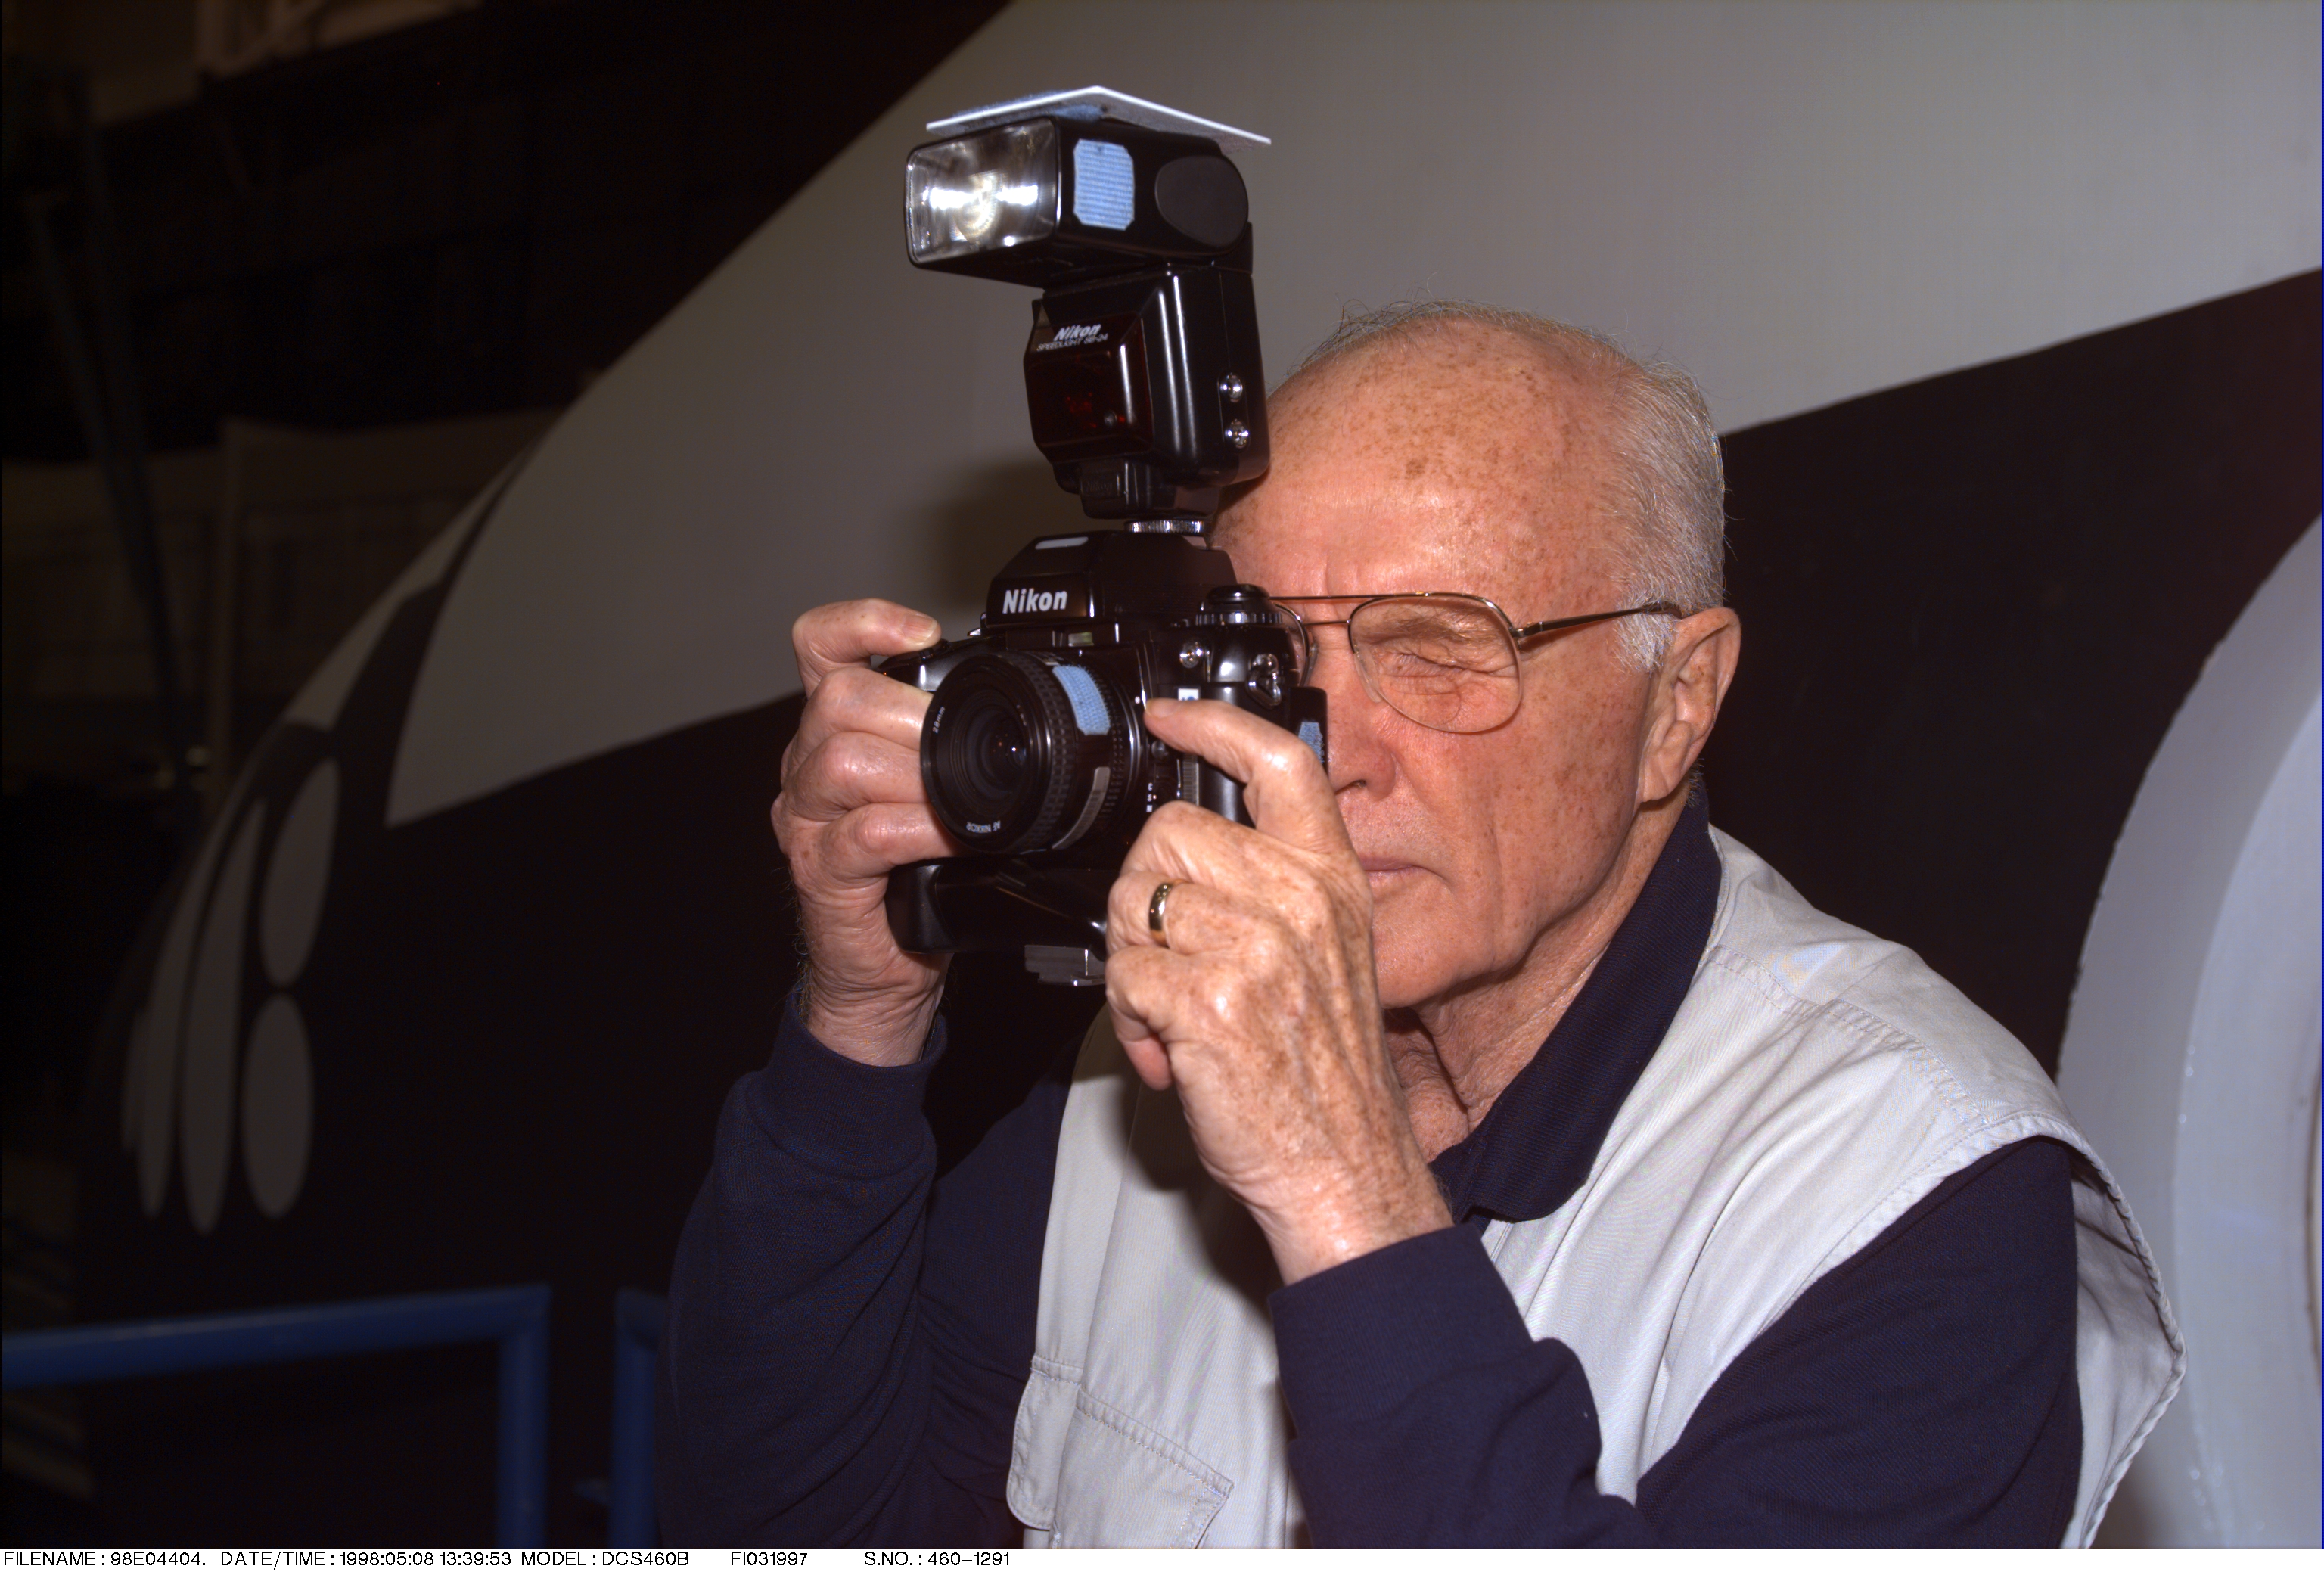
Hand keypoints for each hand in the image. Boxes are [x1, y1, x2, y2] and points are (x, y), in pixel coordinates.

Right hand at [772, 599, 954, 1065]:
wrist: (883, 971)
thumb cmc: (918, 877)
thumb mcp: (941, 794)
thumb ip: (957, 748)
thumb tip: (1038, 712)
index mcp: (837, 730)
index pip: (819, 646)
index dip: (862, 622)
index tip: (921, 633)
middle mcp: (807, 765)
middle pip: (835, 699)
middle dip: (912, 713)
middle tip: (964, 744)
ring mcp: (806, 819)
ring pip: (841, 761)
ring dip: (915, 773)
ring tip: (960, 797)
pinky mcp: (819, 872)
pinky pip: (863, 833)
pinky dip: (916, 828)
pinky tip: (949, 837)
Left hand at [1103, 699, 1451, 1283]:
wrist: (1343, 1166)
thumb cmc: (1327, 1074)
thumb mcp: (1327, 955)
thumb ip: (1273, 891)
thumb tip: (1185, 859)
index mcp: (1332, 879)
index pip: (1280, 761)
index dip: (1214, 723)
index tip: (1168, 716)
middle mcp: (1301, 900)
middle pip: (1168, 830)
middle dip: (1141, 892)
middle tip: (1167, 957)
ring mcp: (1258, 946)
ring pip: (1133, 900)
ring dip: (1132, 964)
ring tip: (1171, 1013)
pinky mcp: (1211, 999)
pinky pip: (1123, 974)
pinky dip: (1129, 1020)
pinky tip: (1170, 1052)